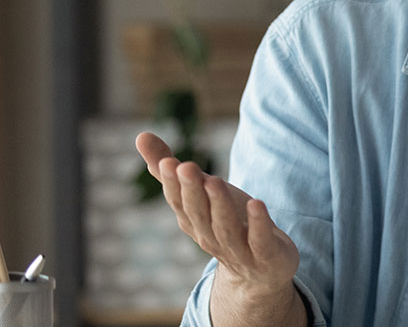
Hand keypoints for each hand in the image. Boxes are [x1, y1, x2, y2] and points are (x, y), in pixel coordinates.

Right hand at [135, 132, 299, 301]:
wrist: (260, 272)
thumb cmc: (229, 223)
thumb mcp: (203, 194)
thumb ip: (172, 170)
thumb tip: (141, 135)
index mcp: (194, 221)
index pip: (179, 202)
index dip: (173, 184)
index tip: (168, 162)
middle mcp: (211, 237)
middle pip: (198, 214)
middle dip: (192, 191)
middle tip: (186, 166)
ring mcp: (238, 250)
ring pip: (225, 228)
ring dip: (219, 205)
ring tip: (215, 181)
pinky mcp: (265, 255)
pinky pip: (259, 241)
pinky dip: (258, 223)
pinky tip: (257, 203)